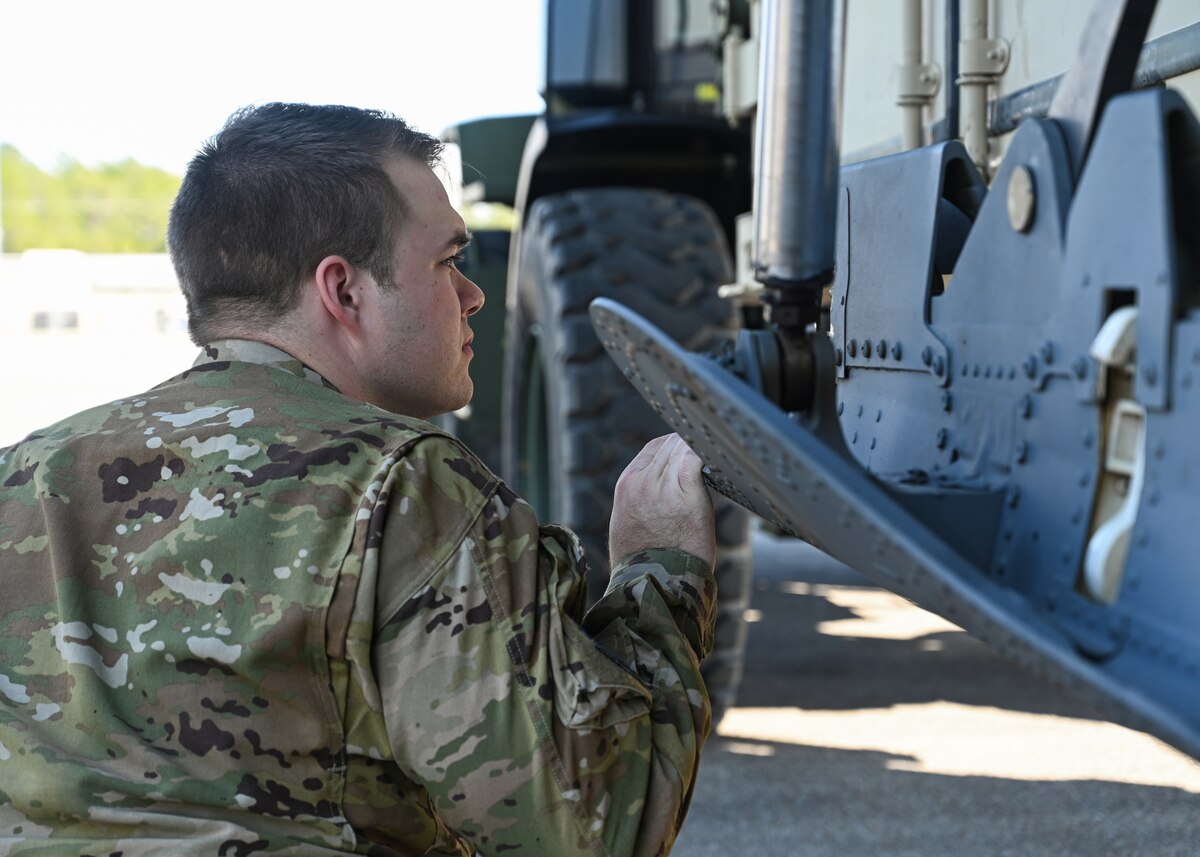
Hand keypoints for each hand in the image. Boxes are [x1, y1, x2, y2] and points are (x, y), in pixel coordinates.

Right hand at [608, 434, 715, 569]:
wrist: (654, 586)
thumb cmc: (644, 564)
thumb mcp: (627, 524)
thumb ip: (641, 499)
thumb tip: (662, 491)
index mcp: (627, 485)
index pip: (653, 448)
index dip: (675, 447)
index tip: (691, 453)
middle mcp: (643, 481)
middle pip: (672, 445)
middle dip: (692, 447)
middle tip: (714, 452)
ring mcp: (665, 488)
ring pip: (686, 449)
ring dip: (703, 451)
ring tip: (721, 457)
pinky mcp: (689, 497)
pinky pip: (699, 460)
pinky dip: (710, 456)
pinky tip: (723, 462)